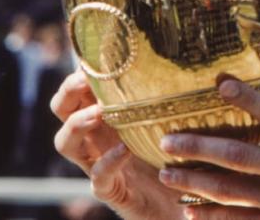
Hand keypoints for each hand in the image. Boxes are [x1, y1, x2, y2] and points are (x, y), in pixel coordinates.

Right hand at [51, 69, 183, 219]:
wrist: (183, 204)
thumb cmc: (179, 156)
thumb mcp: (174, 118)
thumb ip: (173, 94)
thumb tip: (197, 56)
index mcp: (109, 117)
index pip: (80, 89)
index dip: (79, 73)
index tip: (94, 57)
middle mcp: (98, 138)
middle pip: (62, 110)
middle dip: (68, 92)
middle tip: (85, 80)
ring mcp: (100, 165)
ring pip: (65, 143)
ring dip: (77, 124)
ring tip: (98, 112)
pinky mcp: (112, 191)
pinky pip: (98, 177)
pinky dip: (107, 162)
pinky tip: (124, 150)